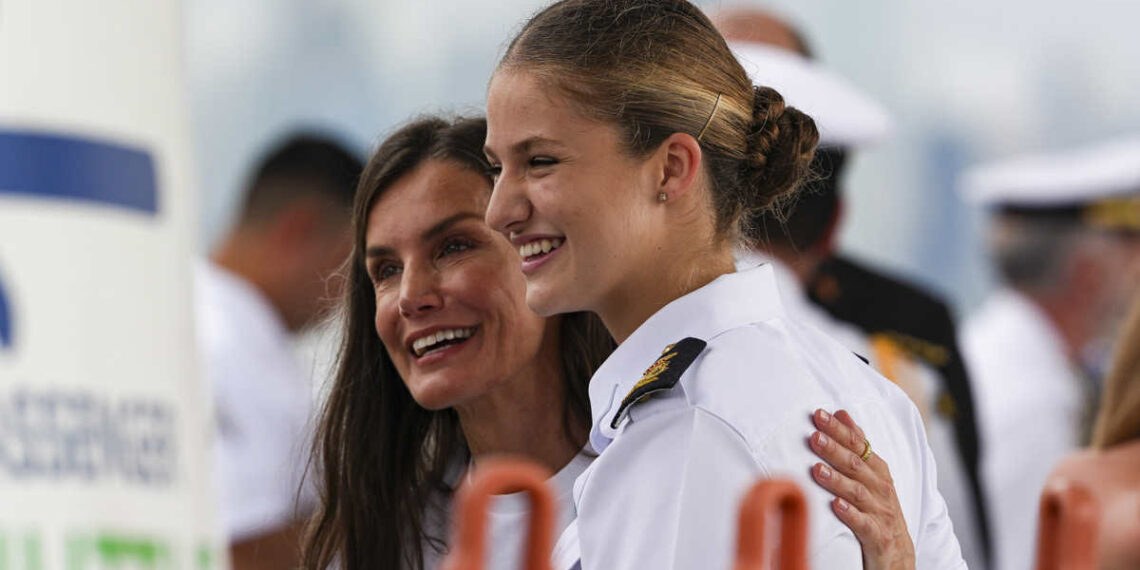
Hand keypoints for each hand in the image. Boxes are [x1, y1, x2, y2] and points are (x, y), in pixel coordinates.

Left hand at [809, 409, 914, 569]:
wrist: (899, 555)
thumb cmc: (879, 509)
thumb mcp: (871, 475)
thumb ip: (857, 445)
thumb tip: (842, 413)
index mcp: (878, 472)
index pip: (858, 445)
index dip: (840, 430)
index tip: (820, 415)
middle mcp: (881, 489)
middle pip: (856, 465)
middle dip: (835, 449)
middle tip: (814, 436)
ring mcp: (880, 513)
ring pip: (858, 493)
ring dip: (837, 480)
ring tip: (817, 470)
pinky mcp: (878, 537)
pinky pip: (864, 525)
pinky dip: (851, 514)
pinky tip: (835, 506)